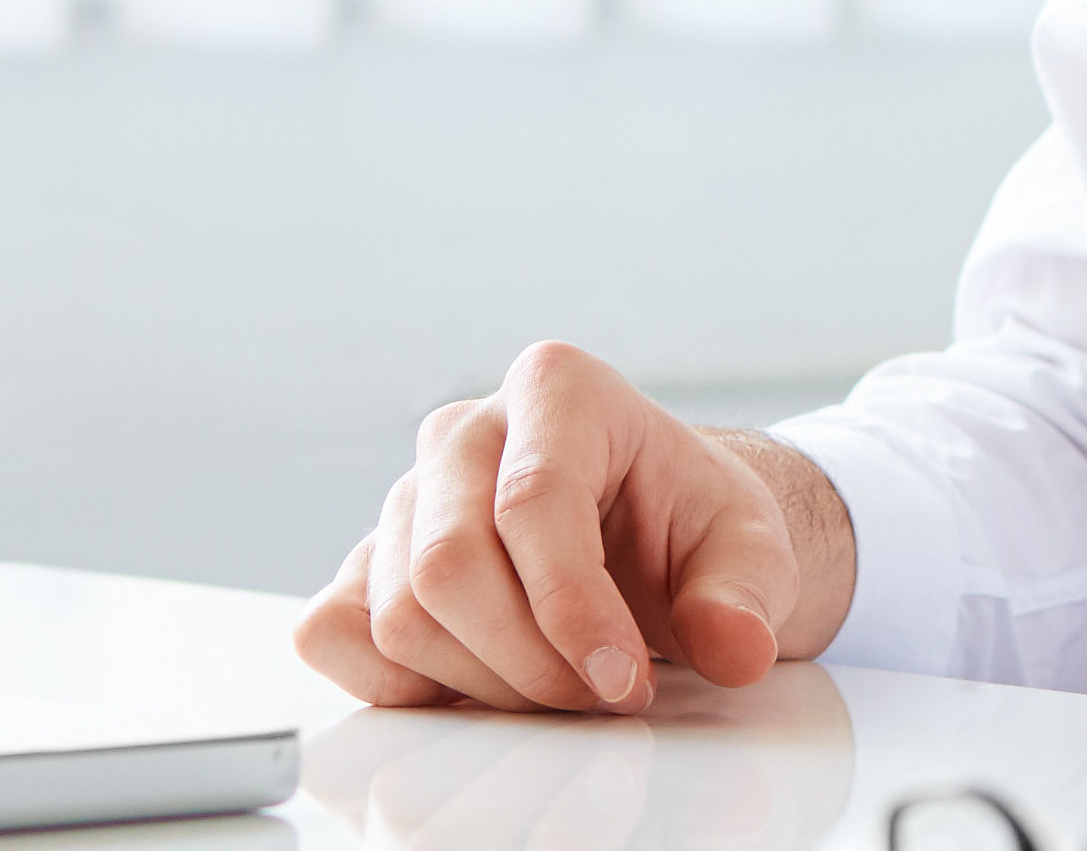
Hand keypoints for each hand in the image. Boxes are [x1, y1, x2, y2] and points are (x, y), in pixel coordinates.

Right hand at [291, 342, 856, 714]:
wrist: (652, 541)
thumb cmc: (690, 529)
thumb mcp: (751, 550)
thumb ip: (745, 595)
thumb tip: (732, 645)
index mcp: (560, 389)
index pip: (532, 501)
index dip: (573, 609)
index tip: (623, 680)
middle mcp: (466, 431)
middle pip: (447, 565)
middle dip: (529, 661)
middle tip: (601, 696)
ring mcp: (408, 497)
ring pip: (399, 613)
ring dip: (483, 683)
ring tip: (561, 689)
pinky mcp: (369, 563)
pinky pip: (335, 631)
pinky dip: (399, 683)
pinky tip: (480, 683)